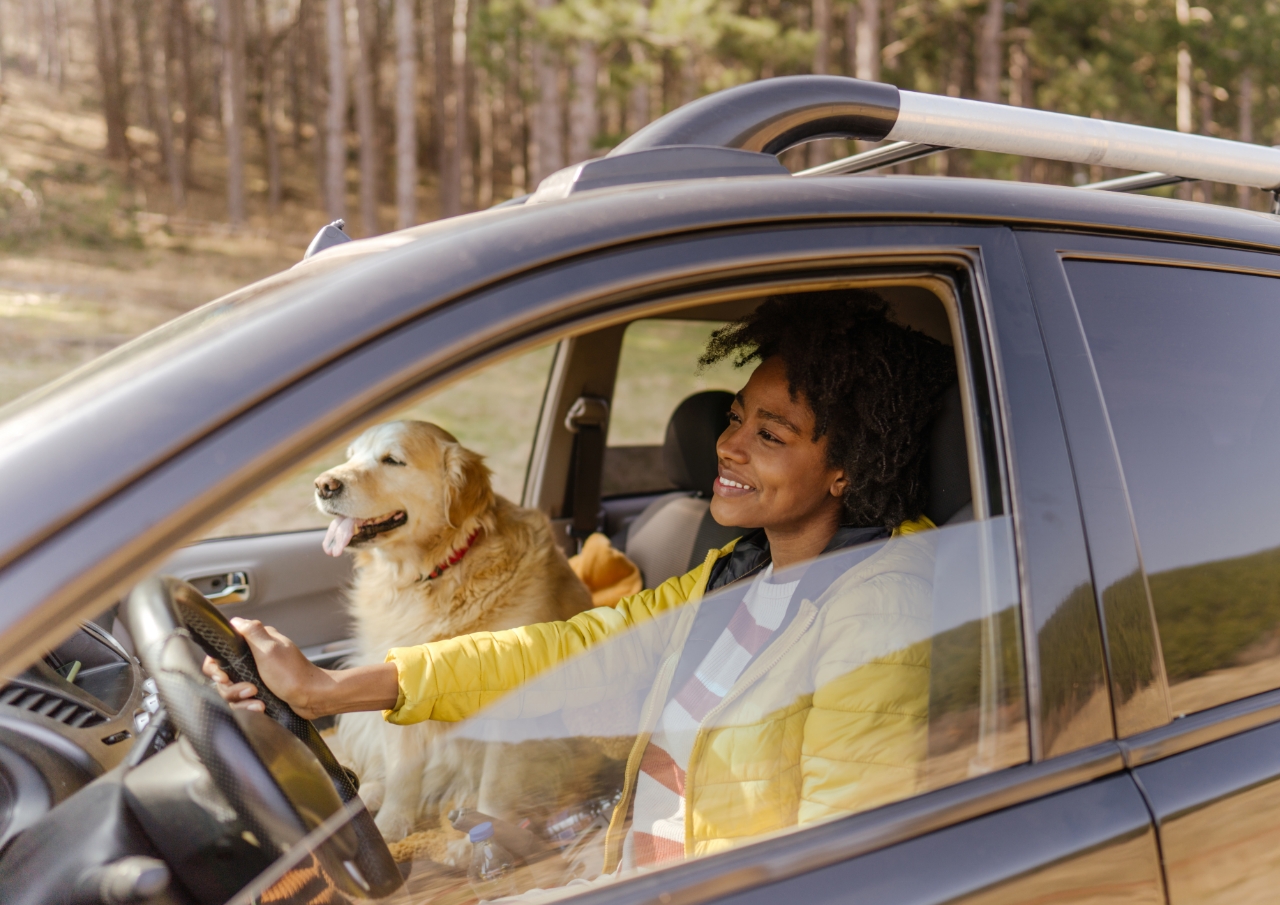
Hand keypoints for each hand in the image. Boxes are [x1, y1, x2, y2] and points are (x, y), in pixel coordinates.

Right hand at [201, 618, 328, 719]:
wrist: (313, 698)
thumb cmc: (293, 674)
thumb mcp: (270, 650)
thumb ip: (252, 633)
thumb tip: (235, 621)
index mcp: (256, 644)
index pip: (221, 652)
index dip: (216, 666)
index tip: (223, 676)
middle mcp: (254, 658)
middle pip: (222, 675)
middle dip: (231, 687)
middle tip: (249, 690)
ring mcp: (256, 676)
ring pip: (231, 690)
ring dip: (240, 699)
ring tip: (257, 700)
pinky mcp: (259, 691)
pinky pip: (242, 701)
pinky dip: (248, 706)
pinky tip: (260, 706)